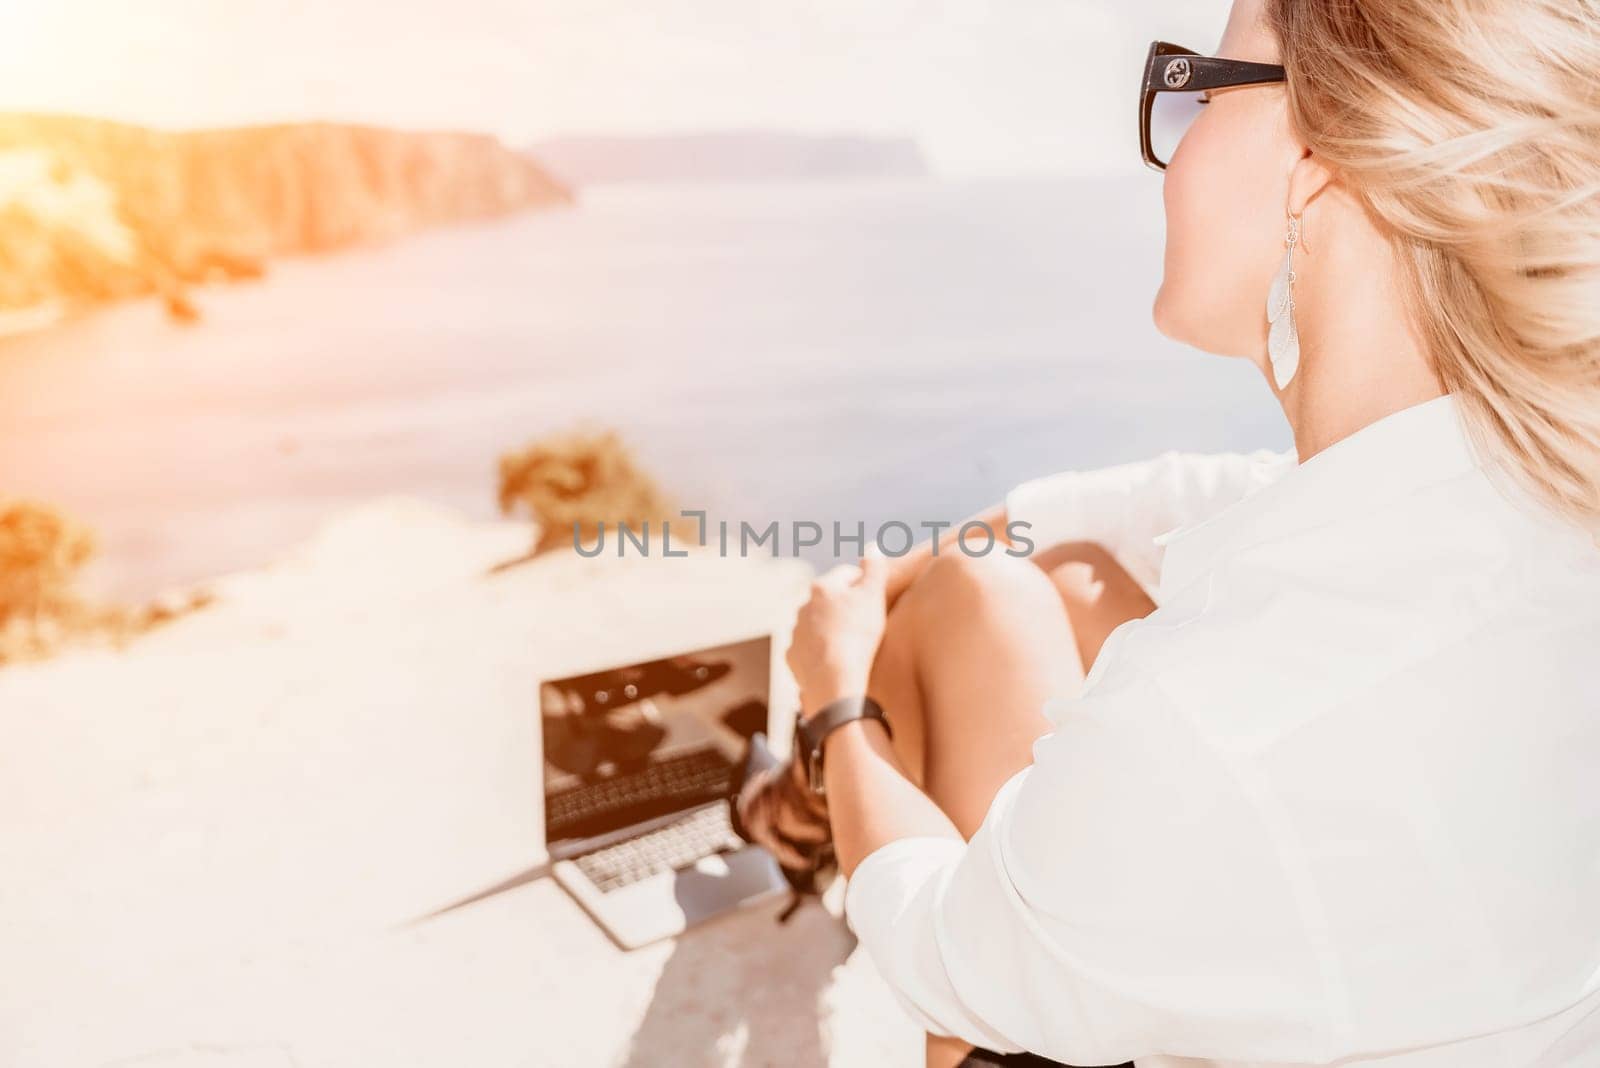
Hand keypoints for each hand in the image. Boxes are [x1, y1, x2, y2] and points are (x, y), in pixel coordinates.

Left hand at [786, 556, 891, 721]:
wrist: (835, 678)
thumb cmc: (857, 633)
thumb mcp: (873, 595)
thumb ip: (874, 568)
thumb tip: (872, 547)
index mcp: (821, 587)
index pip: (847, 575)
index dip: (864, 583)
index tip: (875, 596)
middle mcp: (802, 607)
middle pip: (829, 600)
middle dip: (844, 606)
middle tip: (865, 620)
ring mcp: (795, 633)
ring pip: (817, 625)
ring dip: (831, 629)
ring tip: (851, 643)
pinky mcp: (793, 658)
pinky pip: (809, 650)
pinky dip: (821, 652)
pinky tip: (836, 660)